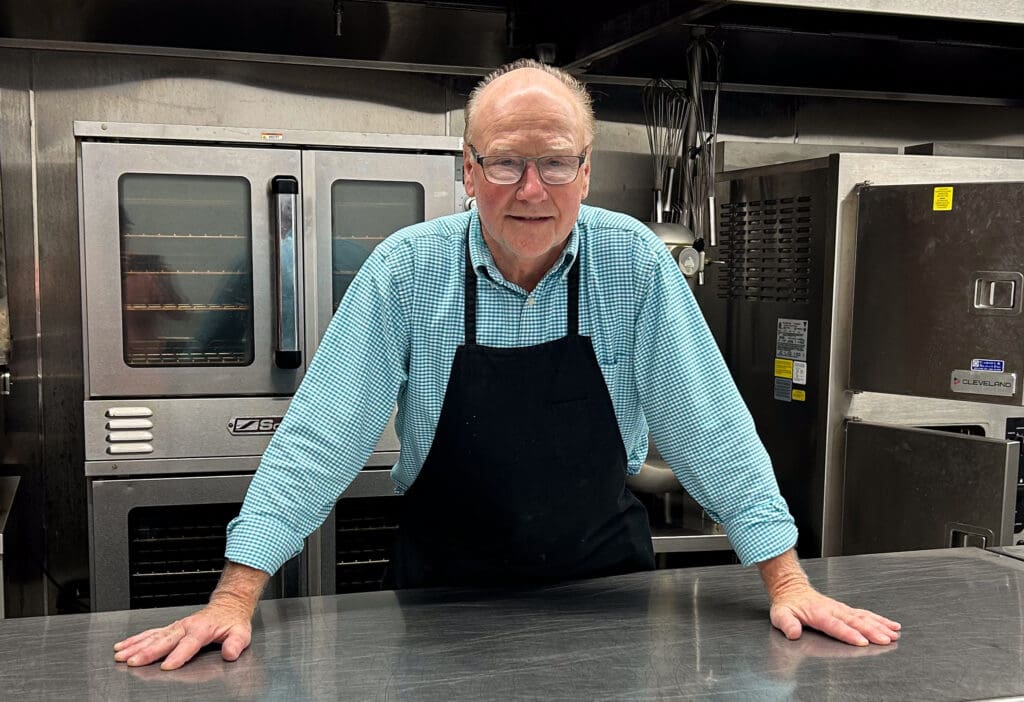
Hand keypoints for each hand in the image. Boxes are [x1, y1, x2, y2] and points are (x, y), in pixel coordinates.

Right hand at [113, 595, 253, 669]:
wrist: (228, 605)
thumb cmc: (232, 621)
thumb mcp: (241, 632)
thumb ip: (236, 643)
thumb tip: (230, 653)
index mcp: (203, 629)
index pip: (189, 643)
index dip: (179, 655)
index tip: (168, 665)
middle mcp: (186, 626)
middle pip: (165, 640)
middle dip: (148, 651)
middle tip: (134, 662)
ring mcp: (176, 626)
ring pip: (153, 636)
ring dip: (136, 646)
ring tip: (122, 655)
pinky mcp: (171, 628)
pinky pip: (151, 632)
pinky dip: (135, 639)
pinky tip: (123, 646)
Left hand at [769, 584, 900, 646]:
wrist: (791, 588)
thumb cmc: (787, 604)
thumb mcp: (780, 614)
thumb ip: (787, 624)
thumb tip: (793, 633)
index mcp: (818, 613)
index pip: (835, 625)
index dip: (848, 634)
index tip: (862, 641)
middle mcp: (833, 610)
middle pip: (854, 621)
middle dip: (871, 631)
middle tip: (885, 640)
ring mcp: (841, 609)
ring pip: (863, 617)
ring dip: (880, 625)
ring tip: (894, 634)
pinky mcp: (846, 610)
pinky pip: (865, 614)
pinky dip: (880, 619)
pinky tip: (892, 626)